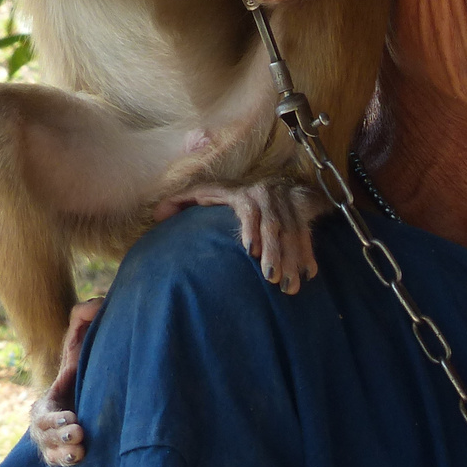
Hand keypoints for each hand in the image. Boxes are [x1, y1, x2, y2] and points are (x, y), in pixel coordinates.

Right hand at [29, 297, 102, 466]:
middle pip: (44, 435)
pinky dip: (66, 461)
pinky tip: (80, 459)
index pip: (43, 411)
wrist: (92, 394)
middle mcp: (48, 422)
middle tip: (79, 433)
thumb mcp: (81, 343)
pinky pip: (58, 462)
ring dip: (63, 452)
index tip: (74, 419)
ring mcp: (55, 440)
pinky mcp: (64, 451)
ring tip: (80, 449)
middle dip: (59, 436)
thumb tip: (96, 303)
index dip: (54, 418)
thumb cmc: (84, 365)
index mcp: (49, 400)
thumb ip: (83, 319)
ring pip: (51, 452)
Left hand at [154, 181, 322, 292]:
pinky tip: (309, 274)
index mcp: (242, 191)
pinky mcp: (302, 208)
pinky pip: (306, 234)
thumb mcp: (208, 192)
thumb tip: (158, 214)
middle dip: (275, 253)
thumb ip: (183, 200)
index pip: (248, 208)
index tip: (251, 252)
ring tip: (290, 286)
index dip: (251, 228)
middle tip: (272, 279)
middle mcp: (267, 193)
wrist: (277, 181)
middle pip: (273, 225)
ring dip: (294, 259)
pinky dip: (308, 254)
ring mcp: (287, 201)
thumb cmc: (233, 195)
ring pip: (293, 232)